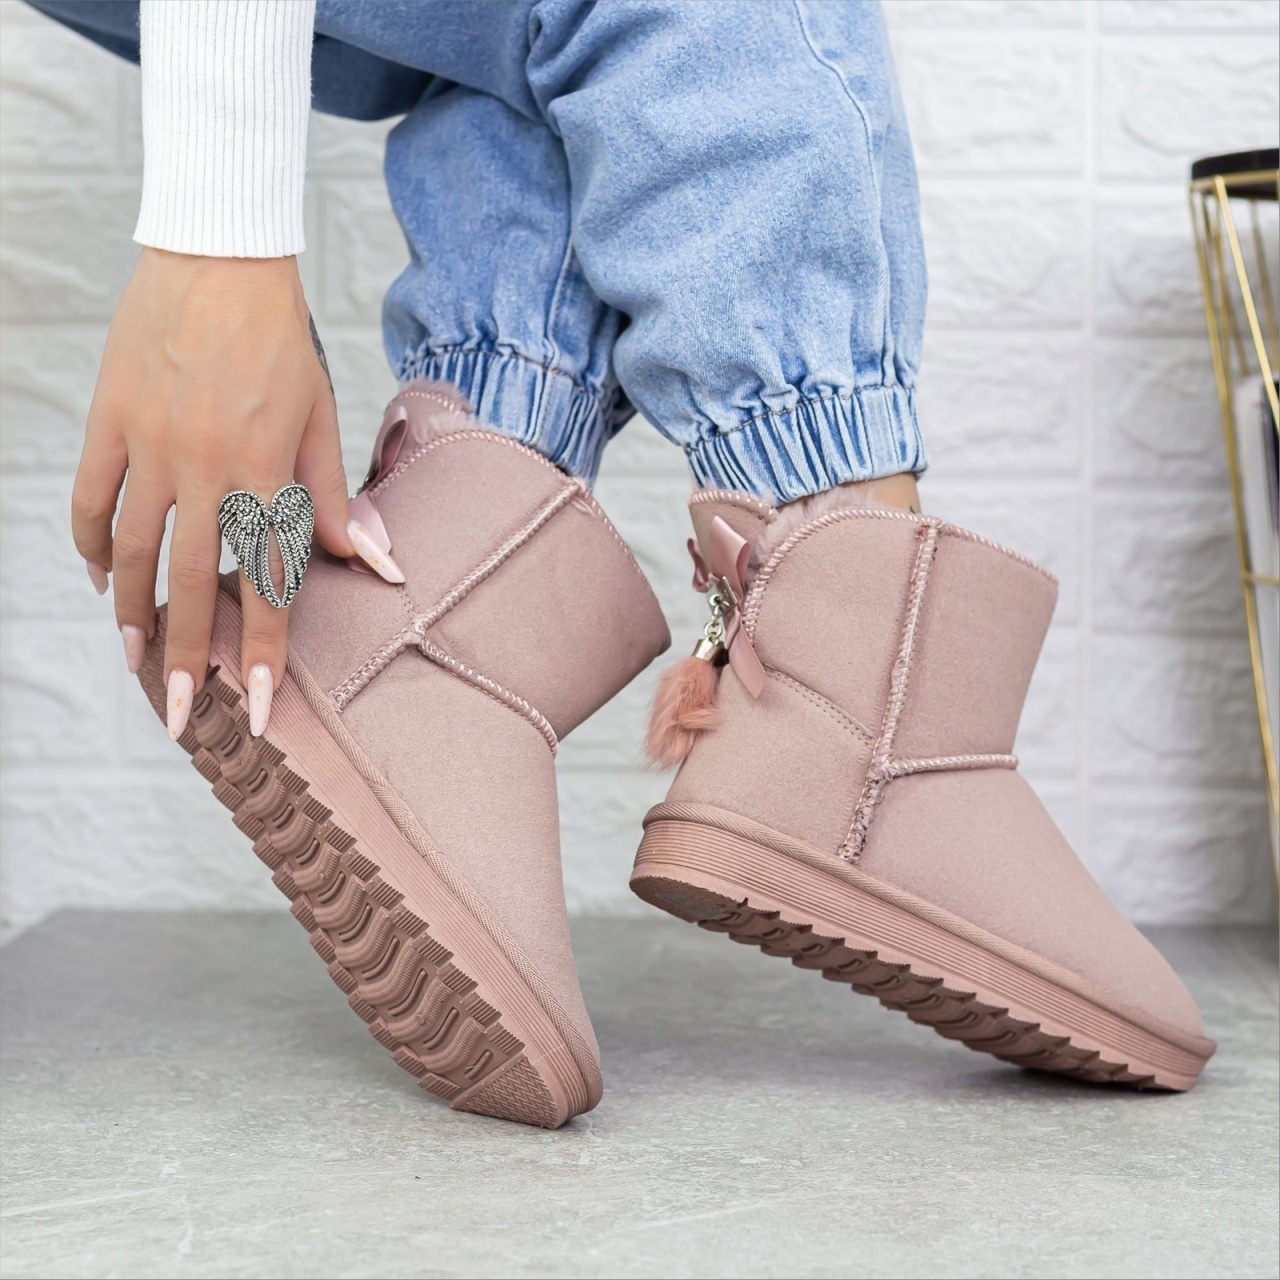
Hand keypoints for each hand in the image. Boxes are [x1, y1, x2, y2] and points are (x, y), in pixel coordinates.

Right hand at [72, 247, 401, 740]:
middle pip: (189, 583)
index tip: (255, 712)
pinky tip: (99, 577)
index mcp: (266, 472)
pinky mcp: (110, 419)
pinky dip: (90, 543)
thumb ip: (337, 503)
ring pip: (129, 550)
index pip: (267, 583)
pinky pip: (90, 497)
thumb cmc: (283, 344)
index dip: (262, 653)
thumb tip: (379, 571)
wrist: (219, 257)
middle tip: (180, 716)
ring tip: (136, 661)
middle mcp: (206, 467)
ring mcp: (150, 444)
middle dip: (186, 659)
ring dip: (131, 613)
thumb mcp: (321, 421)